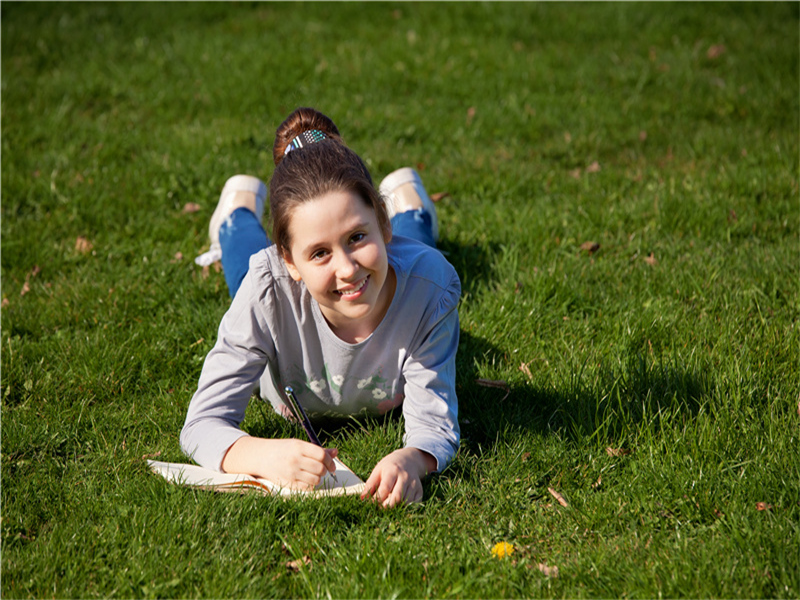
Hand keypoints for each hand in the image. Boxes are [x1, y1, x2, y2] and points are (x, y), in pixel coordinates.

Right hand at [221, 436, 337, 490]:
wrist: (261, 456)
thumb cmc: (283, 449)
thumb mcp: (298, 444)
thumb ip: (317, 450)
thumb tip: (336, 451)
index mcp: (298, 446)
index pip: (321, 455)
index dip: (330, 461)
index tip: (331, 465)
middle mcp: (295, 459)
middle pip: (320, 468)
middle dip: (325, 470)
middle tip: (323, 470)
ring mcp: (290, 472)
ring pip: (315, 480)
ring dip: (318, 478)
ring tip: (314, 474)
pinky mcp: (287, 483)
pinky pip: (306, 488)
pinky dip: (311, 485)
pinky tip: (307, 480)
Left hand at [361, 447, 435, 507]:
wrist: (408, 460)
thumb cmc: (390, 466)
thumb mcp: (378, 470)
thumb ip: (370, 484)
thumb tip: (363, 499)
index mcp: (392, 471)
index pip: (385, 489)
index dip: (377, 499)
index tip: (372, 504)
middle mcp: (405, 477)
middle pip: (397, 497)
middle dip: (387, 507)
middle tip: (381, 508)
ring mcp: (414, 484)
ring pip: (406, 502)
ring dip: (397, 507)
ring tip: (390, 506)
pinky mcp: (420, 490)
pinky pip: (414, 503)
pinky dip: (407, 507)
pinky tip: (400, 505)